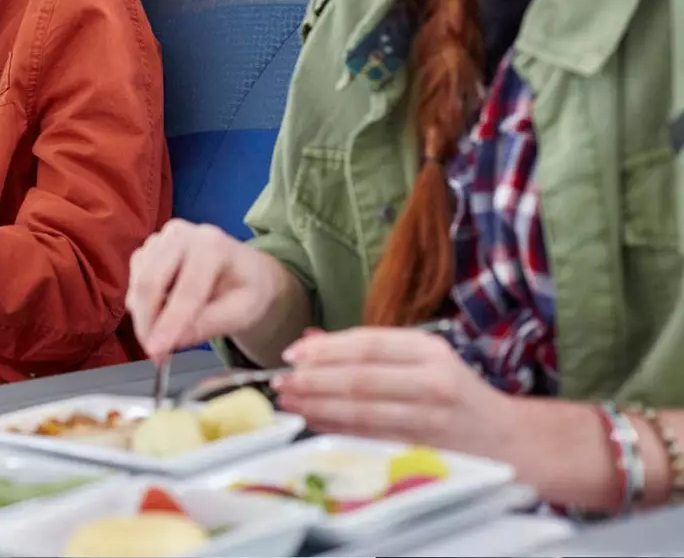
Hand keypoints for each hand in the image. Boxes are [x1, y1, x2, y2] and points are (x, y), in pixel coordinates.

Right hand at [127, 219, 293, 360]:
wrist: (243, 270)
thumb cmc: (246, 289)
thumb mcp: (241, 312)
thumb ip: (208, 324)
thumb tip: (172, 341)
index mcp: (212, 245)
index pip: (186, 290)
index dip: (169, 323)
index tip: (156, 351)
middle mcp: (181, 234)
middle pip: (150, 281)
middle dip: (147, 322)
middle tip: (154, 354)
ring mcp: (160, 239)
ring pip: (138, 283)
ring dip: (144, 317)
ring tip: (164, 338)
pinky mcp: (147, 249)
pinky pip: (134, 282)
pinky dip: (141, 306)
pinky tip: (161, 315)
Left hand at [273, 327, 510, 455]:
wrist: (511, 440)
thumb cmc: (456, 395)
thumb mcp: (420, 360)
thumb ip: (368, 350)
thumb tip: (309, 341)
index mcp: (430, 350)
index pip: (367, 343)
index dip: (325, 349)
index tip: (291, 354)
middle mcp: (434, 381)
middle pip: (360, 378)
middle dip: (313, 380)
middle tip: (282, 382)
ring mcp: (432, 418)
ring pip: (362, 411)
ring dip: (318, 406)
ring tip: (291, 401)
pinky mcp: (428, 451)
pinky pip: (371, 439)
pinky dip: (337, 429)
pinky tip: (315, 422)